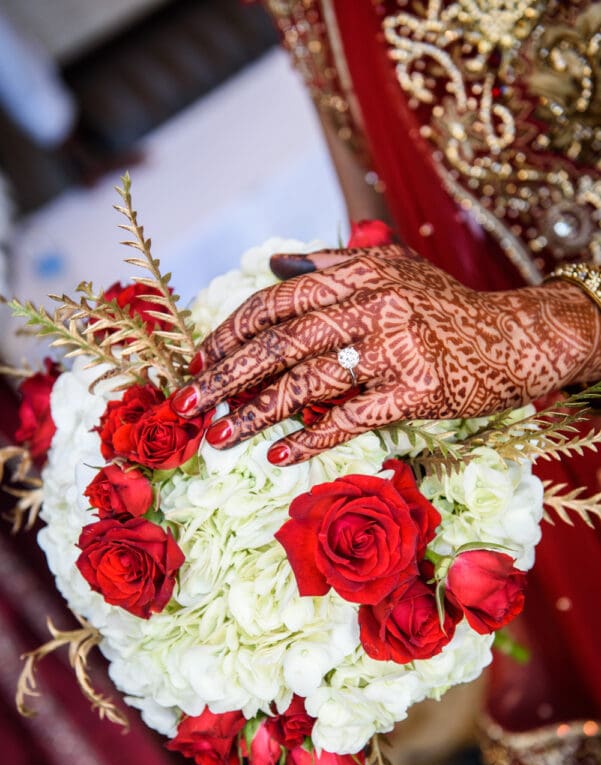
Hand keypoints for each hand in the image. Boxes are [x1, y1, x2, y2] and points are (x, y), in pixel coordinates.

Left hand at [170, 245, 599, 464]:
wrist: (513, 338)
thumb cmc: (445, 306)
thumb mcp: (391, 267)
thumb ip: (330, 262)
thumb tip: (272, 265)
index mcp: (356, 275)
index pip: (275, 304)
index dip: (230, 334)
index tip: (200, 362)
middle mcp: (369, 305)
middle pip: (278, 345)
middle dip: (225, 378)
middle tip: (188, 405)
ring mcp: (392, 348)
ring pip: (305, 384)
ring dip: (254, 414)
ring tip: (219, 437)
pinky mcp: (413, 391)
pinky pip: (349, 418)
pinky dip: (309, 439)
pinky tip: (277, 456)